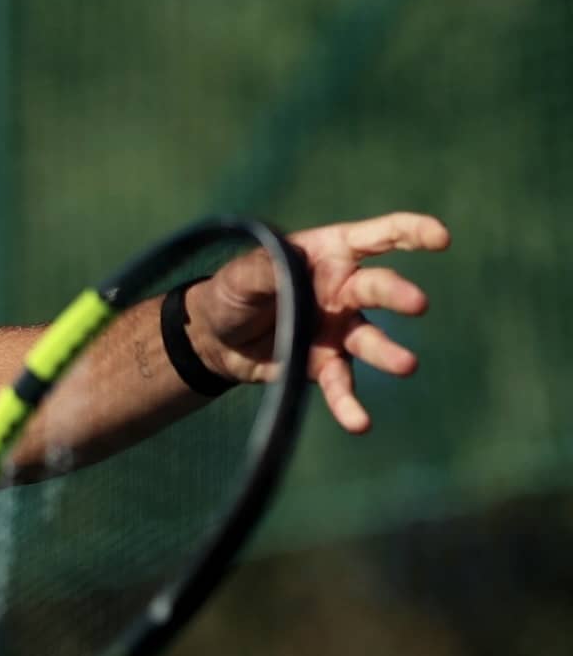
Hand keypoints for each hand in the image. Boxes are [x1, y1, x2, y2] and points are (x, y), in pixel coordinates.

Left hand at [186, 211, 449, 432]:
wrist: (215, 338)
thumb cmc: (235, 292)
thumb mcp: (242, 276)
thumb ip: (265, 270)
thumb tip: (288, 268)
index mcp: (328, 254)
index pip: (377, 237)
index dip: (411, 232)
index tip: (440, 238)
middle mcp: (343, 289)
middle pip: (377, 288)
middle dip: (397, 294)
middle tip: (417, 304)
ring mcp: (339, 328)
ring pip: (369, 340)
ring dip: (387, 352)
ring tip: (407, 366)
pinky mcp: (324, 363)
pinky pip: (340, 384)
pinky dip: (348, 403)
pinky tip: (359, 423)